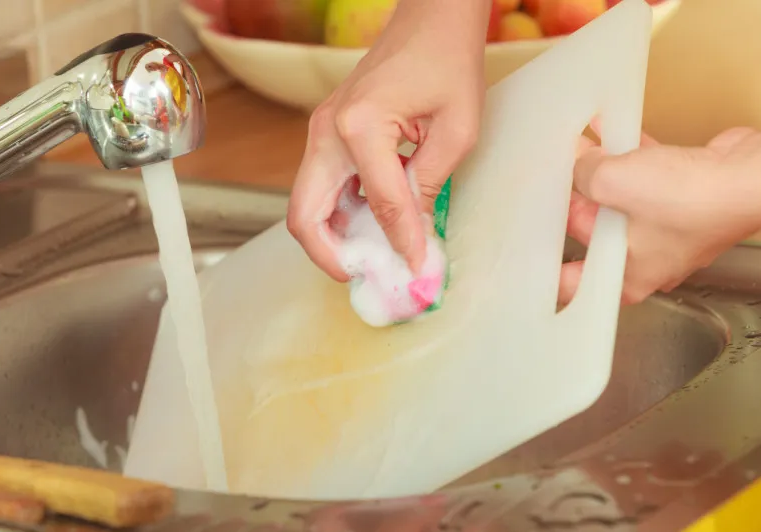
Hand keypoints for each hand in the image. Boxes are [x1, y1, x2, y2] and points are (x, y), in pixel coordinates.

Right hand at [287, 0, 487, 280]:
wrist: (429, 20)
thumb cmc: (447, 62)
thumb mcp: (455, 131)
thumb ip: (428, 187)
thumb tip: (414, 236)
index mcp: (360, 126)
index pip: (380, 207)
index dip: (401, 245)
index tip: (418, 271)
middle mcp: (328, 130)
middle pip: (305, 215)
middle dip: (331, 256)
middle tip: (366, 276)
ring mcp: (321, 130)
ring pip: (307, 203)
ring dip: (333, 237)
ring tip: (373, 256)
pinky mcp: (328, 132)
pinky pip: (322, 185)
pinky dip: (339, 213)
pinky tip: (371, 225)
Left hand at [560, 122, 760, 305]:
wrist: (750, 178)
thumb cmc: (690, 200)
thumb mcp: (613, 182)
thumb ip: (584, 174)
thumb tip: (578, 161)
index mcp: (627, 277)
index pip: (574, 283)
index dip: (548, 268)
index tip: (527, 252)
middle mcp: (648, 259)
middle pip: (595, 233)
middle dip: (574, 202)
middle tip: (548, 178)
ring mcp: (669, 228)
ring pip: (622, 202)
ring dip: (601, 174)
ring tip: (574, 147)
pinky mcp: (687, 198)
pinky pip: (649, 178)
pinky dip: (632, 158)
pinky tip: (612, 130)